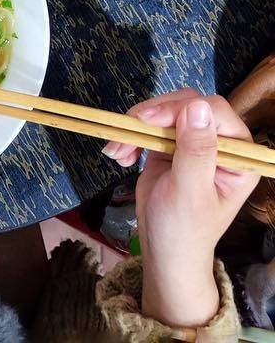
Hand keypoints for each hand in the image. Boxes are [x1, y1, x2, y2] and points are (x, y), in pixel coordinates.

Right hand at [103, 89, 257, 328]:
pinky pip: (149, 126)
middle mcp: (220, 144)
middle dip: (153, 115)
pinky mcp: (170, 145)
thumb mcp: (190, 191)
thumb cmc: (184, 230)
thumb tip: (196, 106)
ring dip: (136, 126)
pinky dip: (130, 135)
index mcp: (238, 156)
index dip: (181, 109)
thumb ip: (196, 149)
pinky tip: (120, 154)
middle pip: (187, 105)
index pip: (215, 112)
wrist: (164, 251)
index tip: (148, 121)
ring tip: (117, 151)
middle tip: (125, 132)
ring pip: (165, 111)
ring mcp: (193, 143)